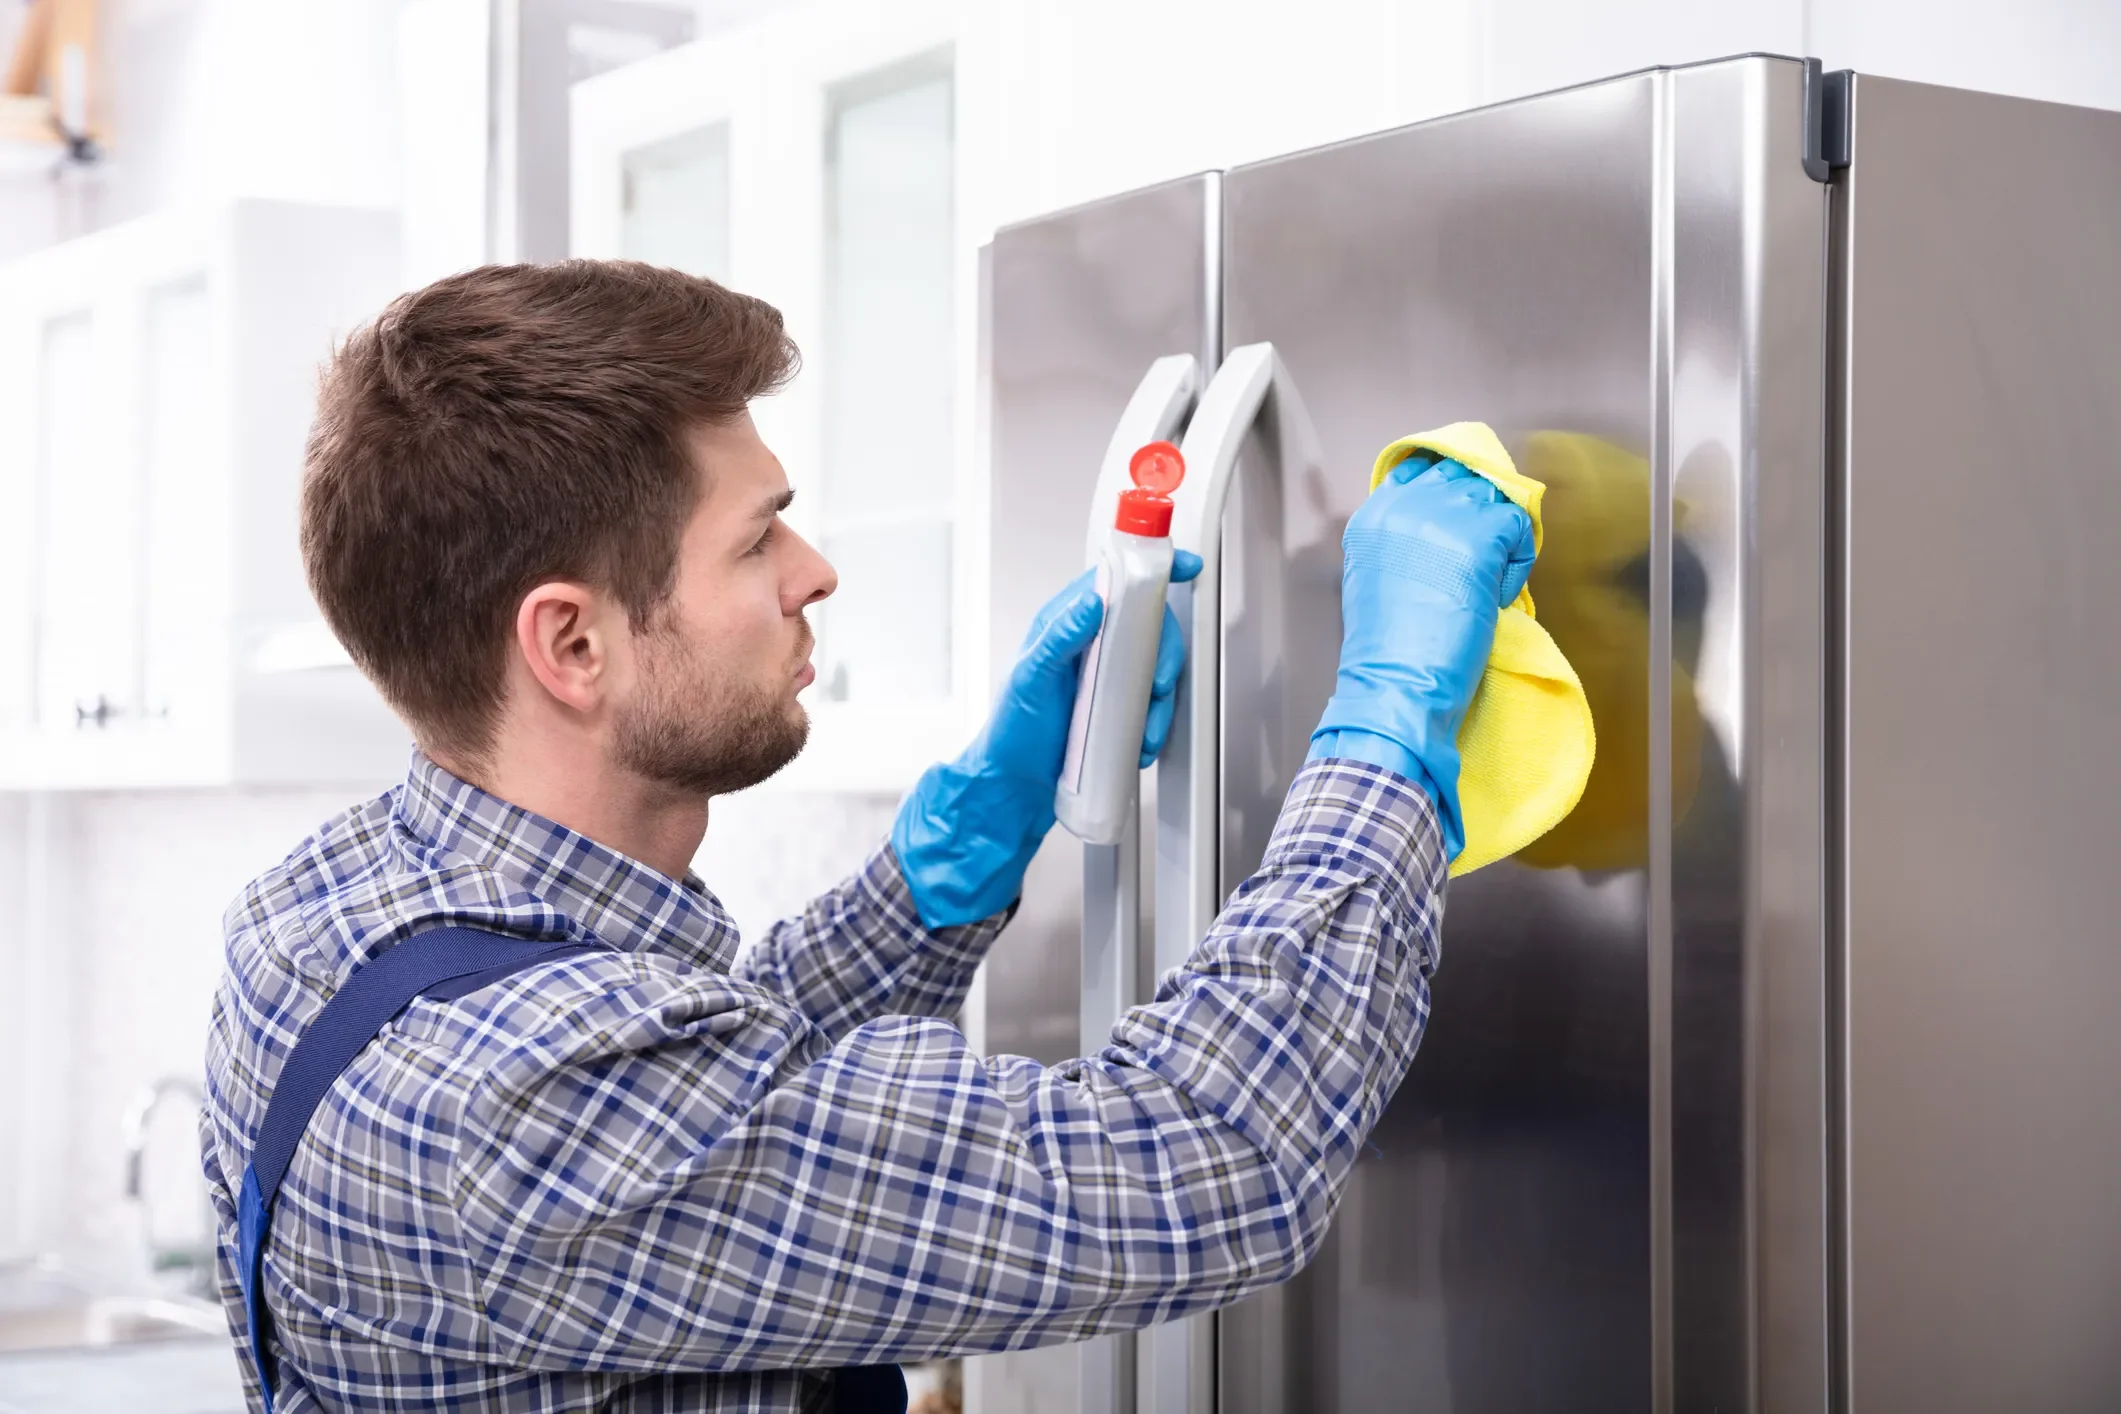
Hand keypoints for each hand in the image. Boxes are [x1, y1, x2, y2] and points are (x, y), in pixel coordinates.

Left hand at [893, 551, 1203, 928]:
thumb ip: (1058, 639)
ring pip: (1154, 669)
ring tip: (1145, 727)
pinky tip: (1141, 743)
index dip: (1150, 571)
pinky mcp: (1116, 709)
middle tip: (1159, 683)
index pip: (1112, 582)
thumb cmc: (1011, 734)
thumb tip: (1090, 601)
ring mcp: (1104, 678)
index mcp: (1064, 625)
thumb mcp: (1030, 681)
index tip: (1183, 567)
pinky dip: (1155, 723)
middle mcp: (1088, 646)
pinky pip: (1151, 705)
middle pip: (1146, 626)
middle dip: (1164, 655)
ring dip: (1161, 700)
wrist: (1015, 790)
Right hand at [1309, 454, 1534, 858]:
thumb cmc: (1388, 652)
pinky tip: (1496, 595)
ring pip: (1496, 500)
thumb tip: (1449, 525)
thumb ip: (1405, 539)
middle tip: (1480, 562)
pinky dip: (1517, 562)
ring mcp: (1442, 519)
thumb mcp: (1379, 577)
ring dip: (1501, 538)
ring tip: (1487, 582)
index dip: (1450, 490)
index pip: (1420, 467)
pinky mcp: (1478, 540)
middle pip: (1464, 478)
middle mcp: (1404, 506)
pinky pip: (1518, 529)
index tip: (1462, 520)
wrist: (1396, 689)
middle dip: (1480, 515)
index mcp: (1373, 516)